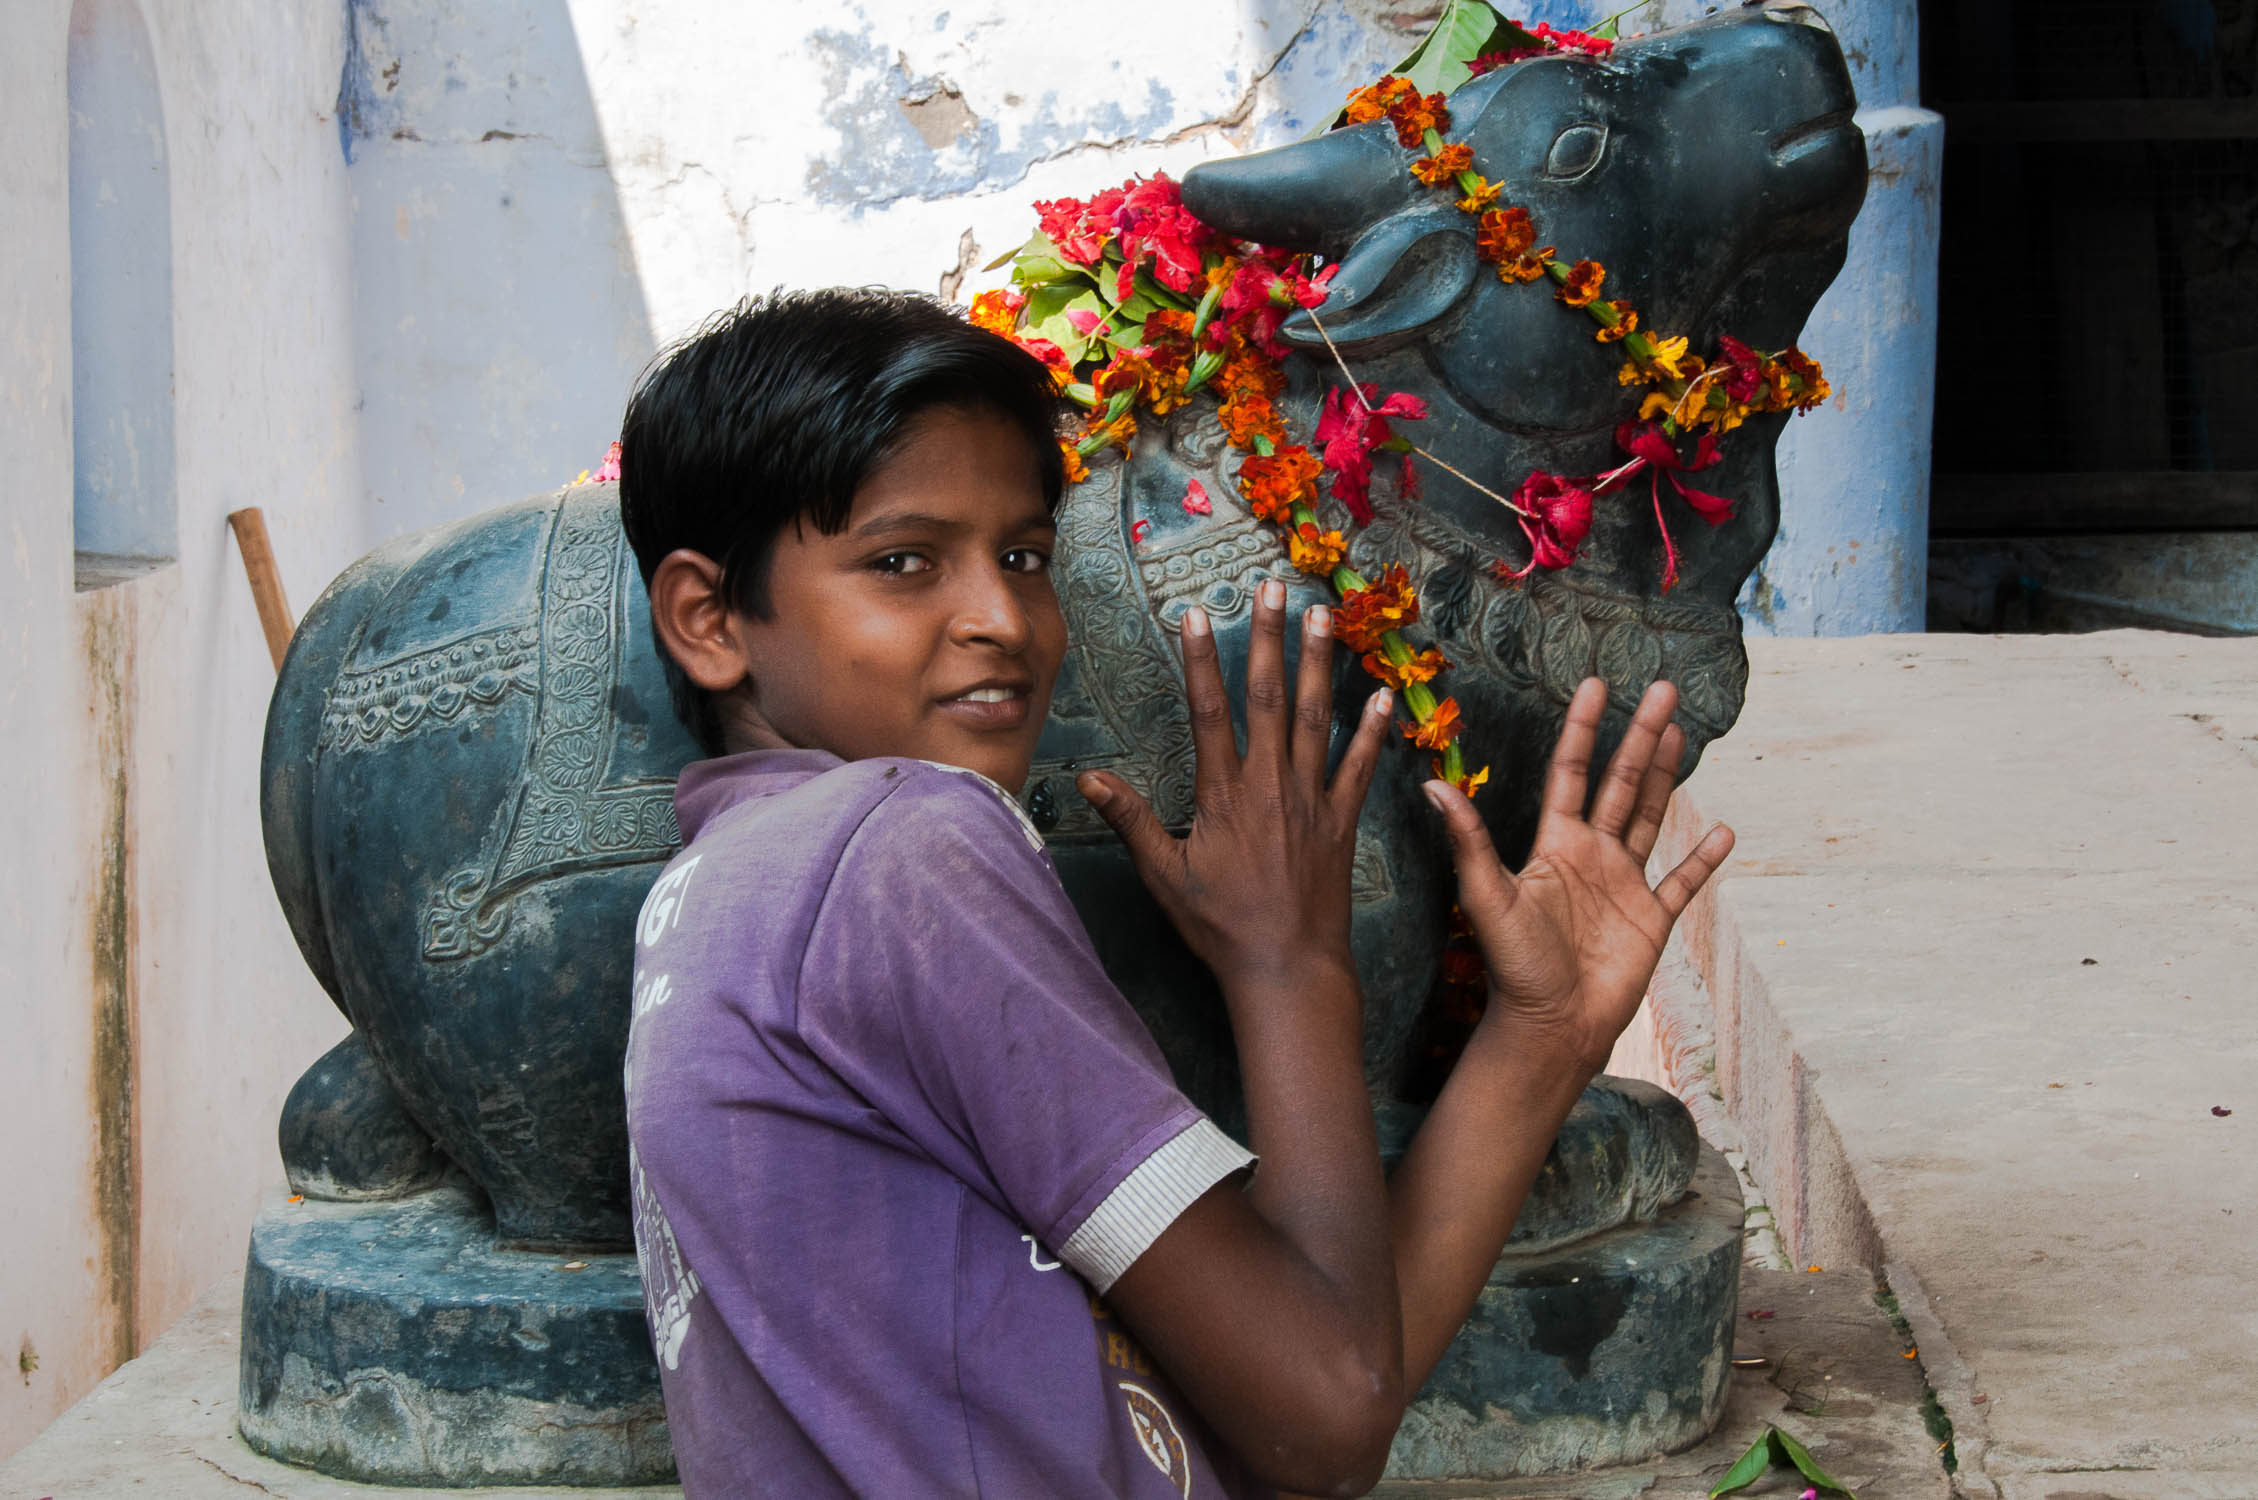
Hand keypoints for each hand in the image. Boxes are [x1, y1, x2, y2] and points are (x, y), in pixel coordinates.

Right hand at [1077, 578, 1392, 992]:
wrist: (1288, 967)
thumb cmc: (1221, 926)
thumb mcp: (1165, 875)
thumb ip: (1132, 821)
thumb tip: (1087, 781)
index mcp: (1224, 795)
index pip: (1210, 712)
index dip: (1201, 660)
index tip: (1196, 613)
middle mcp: (1270, 785)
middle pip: (1268, 697)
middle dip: (1268, 638)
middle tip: (1273, 587)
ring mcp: (1311, 799)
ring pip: (1316, 717)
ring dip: (1319, 662)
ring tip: (1323, 615)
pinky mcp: (1341, 821)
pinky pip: (1360, 766)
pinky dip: (1372, 730)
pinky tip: (1382, 695)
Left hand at [1425, 676, 1734, 1075]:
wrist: (1551, 1025)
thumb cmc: (1514, 966)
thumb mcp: (1489, 896)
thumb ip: (1469, 841)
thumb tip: (1433, 787)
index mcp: (1555, 844)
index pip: (1571, 772)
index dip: (1582, 729)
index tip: (1594, 685)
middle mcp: (1592, 855)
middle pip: (1622, 782)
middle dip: (1640, 735)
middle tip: (1661, 688)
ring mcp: (1624, 884)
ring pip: (1651, 816)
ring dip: (1669, 775)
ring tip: (1682, 731)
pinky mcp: (1652, 919)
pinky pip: (1682, 882)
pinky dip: (1703, 859)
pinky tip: (1724, 832)